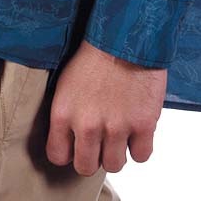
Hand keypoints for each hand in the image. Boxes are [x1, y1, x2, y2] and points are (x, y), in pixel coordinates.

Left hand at [45, 39, 166, 173]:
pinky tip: (138, 129)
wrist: (126, 34)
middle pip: (86, 167)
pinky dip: (141, 146)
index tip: (77, 145)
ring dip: (118, 152)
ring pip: (114, 165)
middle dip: (93, 156)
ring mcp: (116, 127)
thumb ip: (67, 114)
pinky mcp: (143, 125)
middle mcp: (87, 125)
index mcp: (63, 113)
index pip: (58, 156)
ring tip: (120, 133)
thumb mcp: (66, 81)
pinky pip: (142, 156)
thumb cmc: (95, 53)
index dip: (69, 152)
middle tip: (100, 141)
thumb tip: (70, 137)